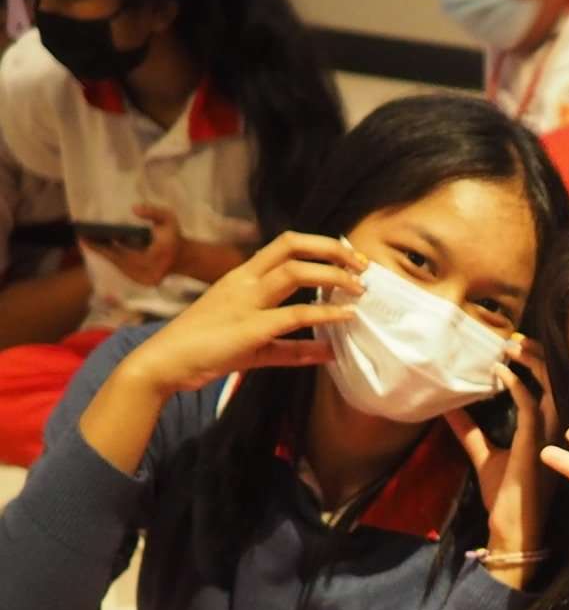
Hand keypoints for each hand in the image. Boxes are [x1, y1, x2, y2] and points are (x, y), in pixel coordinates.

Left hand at [82, 203, 180, 286]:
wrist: (184, 258)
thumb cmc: (174, 236)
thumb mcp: (168, 218)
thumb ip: (153, 211)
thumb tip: (134, 208)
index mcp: (158, 255)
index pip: (125, 253)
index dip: (104, 246)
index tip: (87, 238)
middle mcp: (152, 270)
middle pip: (119, 261)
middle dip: (101, 249)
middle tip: (83, 237)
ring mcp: (148, 279)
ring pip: (120, 267)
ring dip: (105, 255)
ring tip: (89, 241)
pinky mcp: (145, 282)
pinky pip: (124, 271)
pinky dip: (113, 260)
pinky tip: (102, 250)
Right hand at [119, 231, 364, 397]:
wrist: (164, 363)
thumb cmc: (206, 350)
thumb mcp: (257, 347)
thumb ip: (294, 348)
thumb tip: (331, 353)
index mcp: (243, 278)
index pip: (284, 245)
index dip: (320, 246)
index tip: (349, 259)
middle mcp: (244, 281)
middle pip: (291, 246)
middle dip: (332, 250)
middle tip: (363, 266)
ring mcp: (244, 302)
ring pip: (294, 272)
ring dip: (333, 276)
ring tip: (360, 289)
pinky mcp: (248, 328)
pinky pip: (293, 315)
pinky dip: (324, 314)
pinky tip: (346, 317)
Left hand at [447, 335, 554, 584]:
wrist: (511, 531)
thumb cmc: (506, 498)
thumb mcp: (485, 456)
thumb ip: (471, 432)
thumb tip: (447, 409)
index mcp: (548, 432)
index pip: (550, 388)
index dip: (536, 364)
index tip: (512, 349)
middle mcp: (555, 431)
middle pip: (557, 382)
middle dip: (537, 356)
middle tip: (511, 341)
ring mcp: (549, 438)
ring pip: (551, 388)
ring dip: (531, 364)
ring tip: (508, 349)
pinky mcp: (535, 446)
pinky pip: (531, 406)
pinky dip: (515, 385)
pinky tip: (498, 372)